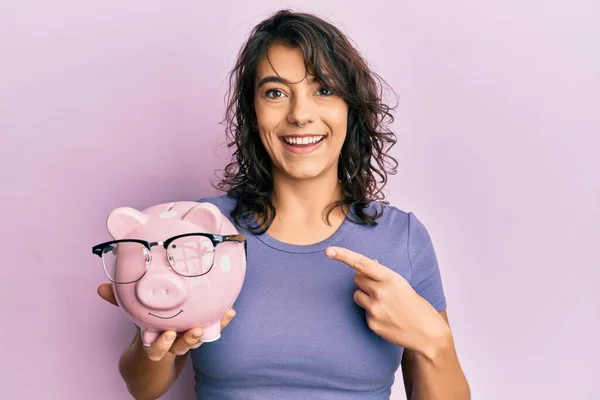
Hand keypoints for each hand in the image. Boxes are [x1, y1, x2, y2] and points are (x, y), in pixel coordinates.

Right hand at [97, 283, 235, 360]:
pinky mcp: (201, 332)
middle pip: (179, 347)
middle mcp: (172, 343)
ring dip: (204, 333)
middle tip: (193, 331)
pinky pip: (212, 329)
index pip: (156, 347)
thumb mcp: (133, 316)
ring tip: (209, 324)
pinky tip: (230, 310)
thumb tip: (101, 288)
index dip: (160, 343)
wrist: (158, 350)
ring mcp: (186, 339)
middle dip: (186, 340)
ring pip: (196, 341)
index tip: (165, 335)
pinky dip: (221, 321)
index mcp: (154, 340)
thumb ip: (119, 302)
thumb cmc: (147, 326)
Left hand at [325, 247, 449, 357]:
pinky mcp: (371, 323)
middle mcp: (380, 292)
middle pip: (357, 278)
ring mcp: (375, 309)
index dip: (344, 255)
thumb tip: (367, 263)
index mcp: (390, 278)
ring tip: (384, 304)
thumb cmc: (414, 304)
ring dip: (365, 296)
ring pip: (357, 294)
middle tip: (379, 289)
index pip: (362, 263)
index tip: (329, 251)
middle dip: (364, 281)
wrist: (427, 332)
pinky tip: (386, 317)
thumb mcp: (402, 284)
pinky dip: (371, 312)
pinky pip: (363, 311)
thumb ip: (382, 275)